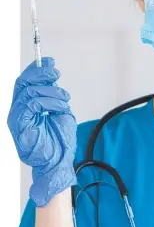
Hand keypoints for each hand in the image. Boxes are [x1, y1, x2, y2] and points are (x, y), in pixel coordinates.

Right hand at [7, 57, 76, 206]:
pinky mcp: (19, 125)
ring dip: (51, 92)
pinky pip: (31, 104)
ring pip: (29, 91)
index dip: (36, 69)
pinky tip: (60, 108)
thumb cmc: (60, 141)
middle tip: (56, 74)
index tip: (51, 63)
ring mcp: (17, 117)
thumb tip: (50, 66)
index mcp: (26, 106)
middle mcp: (18, 110)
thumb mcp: (60, 109)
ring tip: (64, 100)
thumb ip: (53, 90)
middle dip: (41, 74)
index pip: (25, 82)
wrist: (59, 163)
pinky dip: (48, 102)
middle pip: (22, 82)